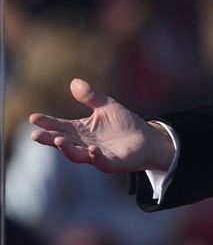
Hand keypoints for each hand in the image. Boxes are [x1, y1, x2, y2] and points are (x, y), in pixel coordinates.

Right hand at [29, 79, 175, 172]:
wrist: (147, 139)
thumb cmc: (124, 123)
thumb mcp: (107, 106)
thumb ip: (91, 97)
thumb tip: (74, 82)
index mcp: (80, 130)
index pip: (59, 126)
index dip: (47, 123)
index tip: (33, 117)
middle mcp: (84, 144)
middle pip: (62, 142)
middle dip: (49, 139)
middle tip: (35, 135)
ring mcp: (96, 155)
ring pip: (77, 154)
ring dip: (67, 148)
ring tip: (58, 140)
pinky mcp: (111, 163)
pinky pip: (101, 161)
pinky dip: (95, 156)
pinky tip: (92, 150)